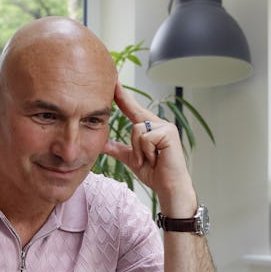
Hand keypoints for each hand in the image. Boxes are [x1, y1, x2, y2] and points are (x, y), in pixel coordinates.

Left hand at [102, 82, 197, 216]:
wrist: (169, 188)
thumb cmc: (155, 174)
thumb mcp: (132, 159)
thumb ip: (118, 149)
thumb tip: (102, 143)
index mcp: (150, 128)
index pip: (133, 109)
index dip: (123, 97)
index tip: (113, 83)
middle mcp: (159, 124)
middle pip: (133, 118)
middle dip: (130, 122)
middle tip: (133, 126)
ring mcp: (165, 127)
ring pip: (136, 130)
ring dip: (138, 151)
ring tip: (149, 161)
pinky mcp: (169, 133)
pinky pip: (144, 138)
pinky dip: (146, 152)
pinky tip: (156, 159)